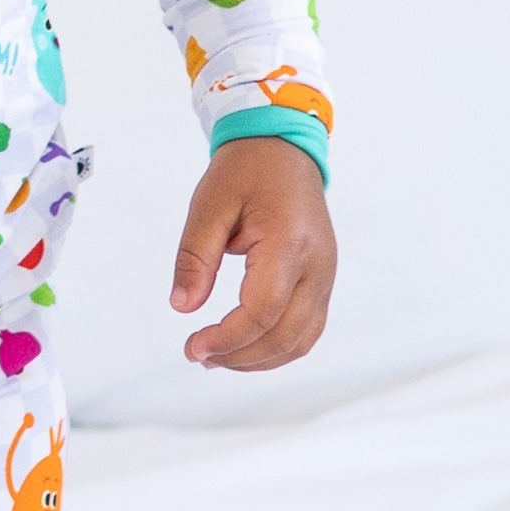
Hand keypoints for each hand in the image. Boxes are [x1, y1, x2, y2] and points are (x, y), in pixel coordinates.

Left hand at [170, 137, 337, 369]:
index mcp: (289, 243)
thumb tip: (183, 306)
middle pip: (284, 335)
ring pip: (300, 341)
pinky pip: (307, 329)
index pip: (262, 311)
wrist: (282, 150)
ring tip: (216, 358)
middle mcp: (317, 265)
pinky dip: (276, 347)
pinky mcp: (323, 281)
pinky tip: (243, 347)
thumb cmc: (245, 172)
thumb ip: (195, 257)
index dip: (227, 338)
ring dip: (259, 359)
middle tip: (197, 355)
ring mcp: (326, 276)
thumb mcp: (208, 206)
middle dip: (239, 356)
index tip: (192, 346)